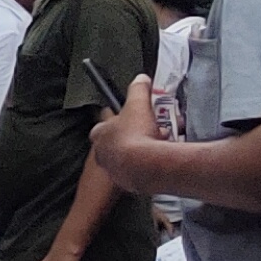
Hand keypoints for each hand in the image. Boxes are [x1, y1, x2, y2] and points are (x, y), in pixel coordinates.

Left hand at [84, 75, 161, 192]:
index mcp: (100, 132)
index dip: (123, 120)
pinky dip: (148, 165)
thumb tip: (141, 78)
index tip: (136, 118)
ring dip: (143, 150)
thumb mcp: (138, 103)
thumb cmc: (136, 134)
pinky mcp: (126, 182)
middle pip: (119, 141)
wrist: (144, 166)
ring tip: (161, 144)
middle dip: (137, 135)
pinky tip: (159, 160)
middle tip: (153, 131)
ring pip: (128, 157)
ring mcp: (113, 169)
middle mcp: (102, 152)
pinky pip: (137, 172)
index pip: (107, 123)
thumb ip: (138, 89)